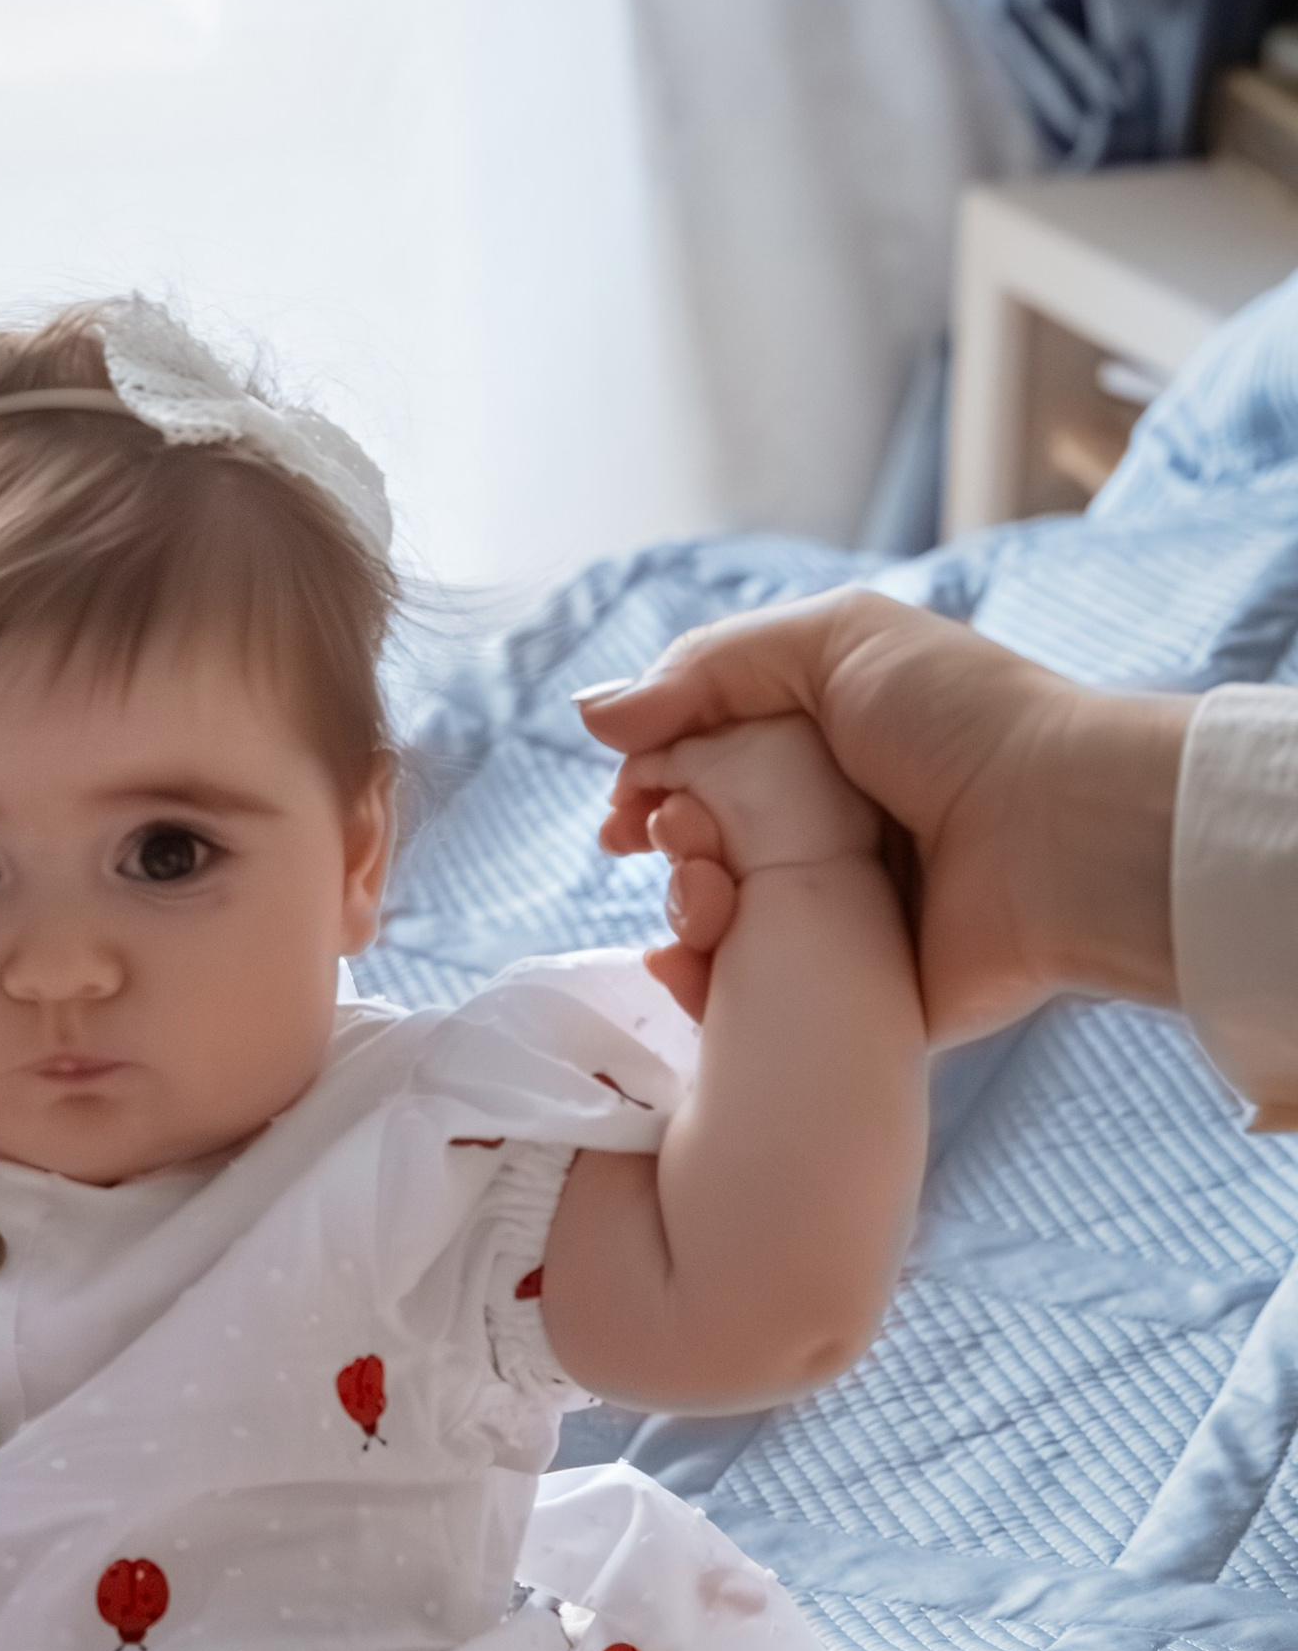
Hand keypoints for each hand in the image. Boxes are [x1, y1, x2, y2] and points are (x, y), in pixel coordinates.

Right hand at [577, 593, 1188, 1043]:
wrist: (1057, 834)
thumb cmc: (963, 721)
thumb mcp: (835, 644)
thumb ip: (707, 669)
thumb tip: (593, 715)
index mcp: (823, 752)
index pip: (704, 769)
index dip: (651, 782)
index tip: (627, 803)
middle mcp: (825, 836)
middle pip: (696, 848)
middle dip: (663, 839)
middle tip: (676, 837)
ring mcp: (836, 924)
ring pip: (713, 927)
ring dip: (682, 906)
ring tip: (710, 892)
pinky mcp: (848, 1000)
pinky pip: (749, 1006)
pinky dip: (702, 990)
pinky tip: (693, 964)